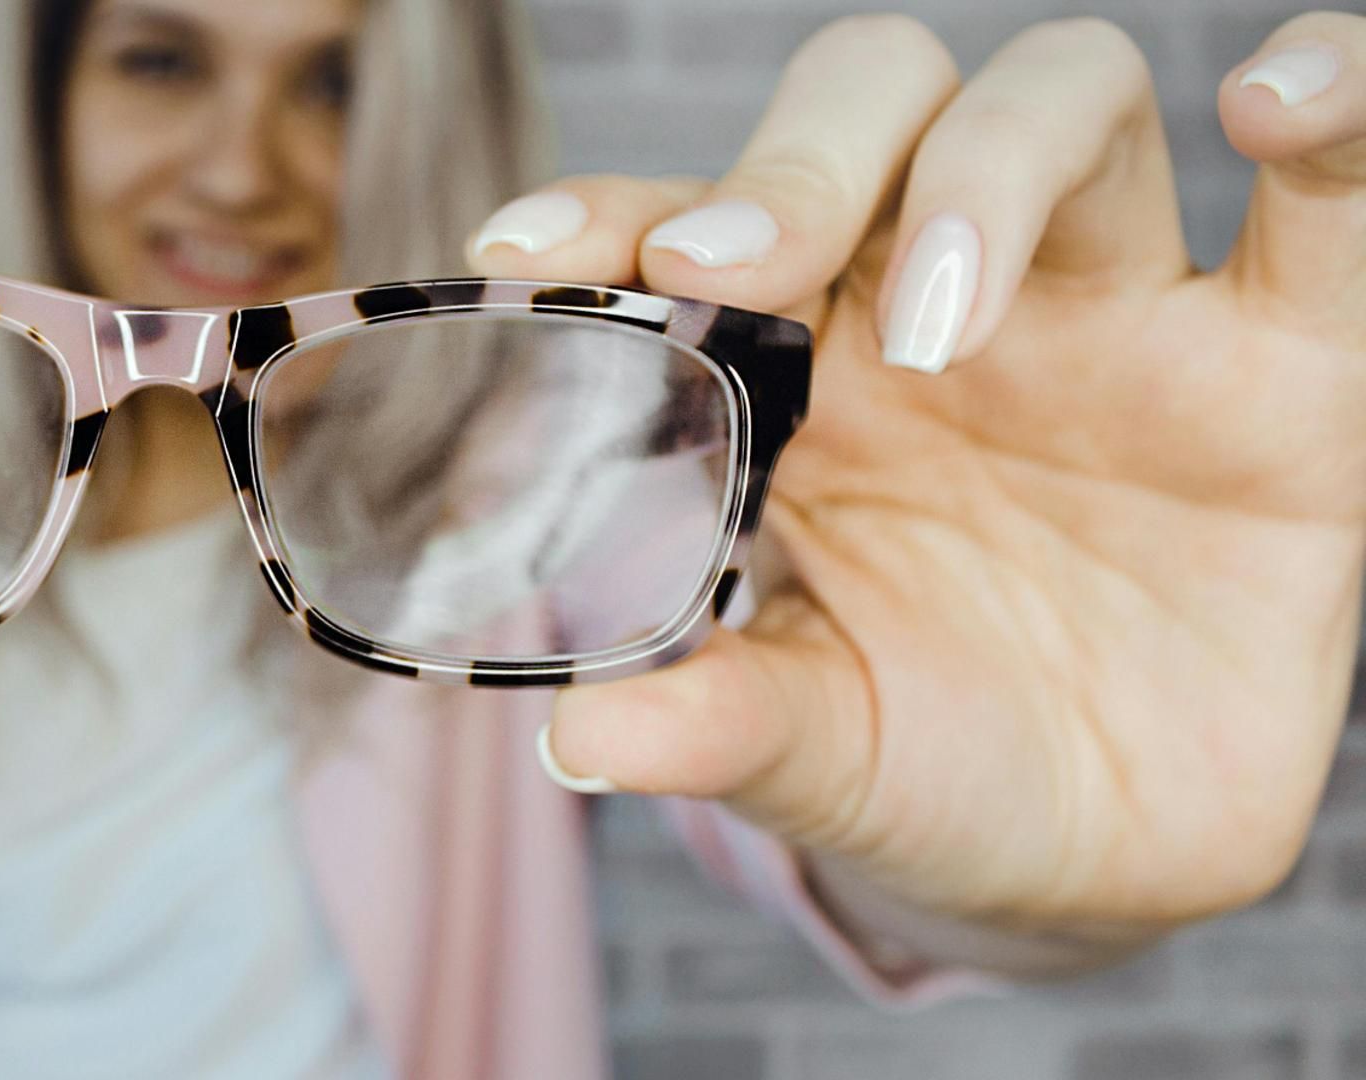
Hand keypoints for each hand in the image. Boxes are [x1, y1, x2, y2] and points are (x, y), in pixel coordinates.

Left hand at [467, 12, 1365, 947]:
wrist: (1093, 851)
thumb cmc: (920, 760)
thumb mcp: (814, 749)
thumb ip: (718, 722)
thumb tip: (577, 738)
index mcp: (796, 374)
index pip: (694, 229)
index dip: (610, 211)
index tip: (524, 251)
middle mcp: (940, 306)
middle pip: (872, 110)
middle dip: (792, 162)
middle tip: (725, 275)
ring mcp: (1111, 316)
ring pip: (1061, 98)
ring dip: (988, 164)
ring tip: (944, 325)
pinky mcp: (1282, 365)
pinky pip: (1335, 200)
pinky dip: (1337, 103)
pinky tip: (1279, 108)